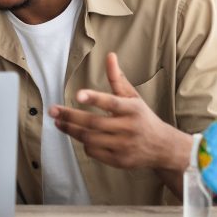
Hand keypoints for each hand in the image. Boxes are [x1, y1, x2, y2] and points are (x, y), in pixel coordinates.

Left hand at [50, 52, 189, 171]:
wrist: (164, 147)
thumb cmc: (143, 117)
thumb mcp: (133, 97)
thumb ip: (117, 79)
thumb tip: (109, 55)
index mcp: (133, 109)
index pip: (111, 103)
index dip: (94, 98)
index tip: (78, 94)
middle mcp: (129, 127)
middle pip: (94, 123)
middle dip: (70, 116)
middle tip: (53, 110)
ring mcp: (125, 146)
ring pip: (91, 139)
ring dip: (71, 130)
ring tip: (58, 122)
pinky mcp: (120, 160)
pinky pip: (94, 152)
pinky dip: (84, 144)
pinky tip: (78, 136)